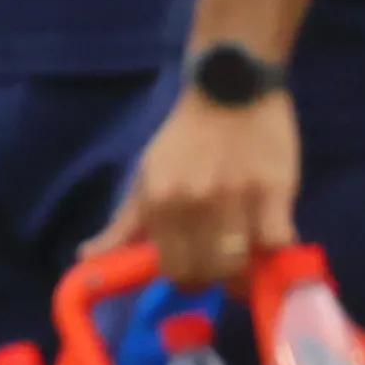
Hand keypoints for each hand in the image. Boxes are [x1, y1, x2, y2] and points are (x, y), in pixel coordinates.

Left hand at [97, 88, 299, 287]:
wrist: (229, 88)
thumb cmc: (185, 138)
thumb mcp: (146, 176)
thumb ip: (122, 225)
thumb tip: (85, 259)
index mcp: (159, 200)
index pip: (174, 270)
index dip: (187, 276)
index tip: (196, 269)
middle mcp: (194, 201)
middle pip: (209, 272)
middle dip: (216, 276)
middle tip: (224, 263)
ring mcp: (236, 197)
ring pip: (242, 265)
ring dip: (247, 269)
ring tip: (249, 255)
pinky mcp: (275, 190)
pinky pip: (278, 242)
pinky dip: (277, 248)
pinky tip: (272, 236)